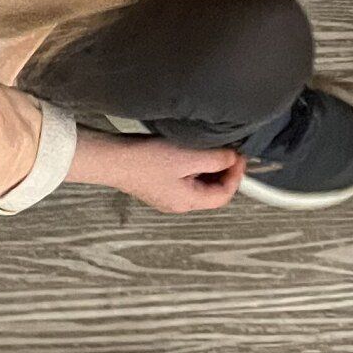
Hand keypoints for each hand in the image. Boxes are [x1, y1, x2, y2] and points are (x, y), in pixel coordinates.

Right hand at [72, 131, 245, 212]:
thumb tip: (232, 158)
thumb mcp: (188, 157)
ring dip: (210, 168)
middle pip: (212, 192)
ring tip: (214, 148)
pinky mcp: (159, 184)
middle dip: (224, 172)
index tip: (240, 156)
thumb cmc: (146, 160)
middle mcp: (178, 203)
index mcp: (187, 202)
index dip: (236, 176)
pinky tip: (194, 151)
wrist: (113, 158)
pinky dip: (196, 166)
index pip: (223, 196)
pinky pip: (186, 178)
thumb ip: (215, 159)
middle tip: (230, 151)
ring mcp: (167, 195)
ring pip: (199, 184)